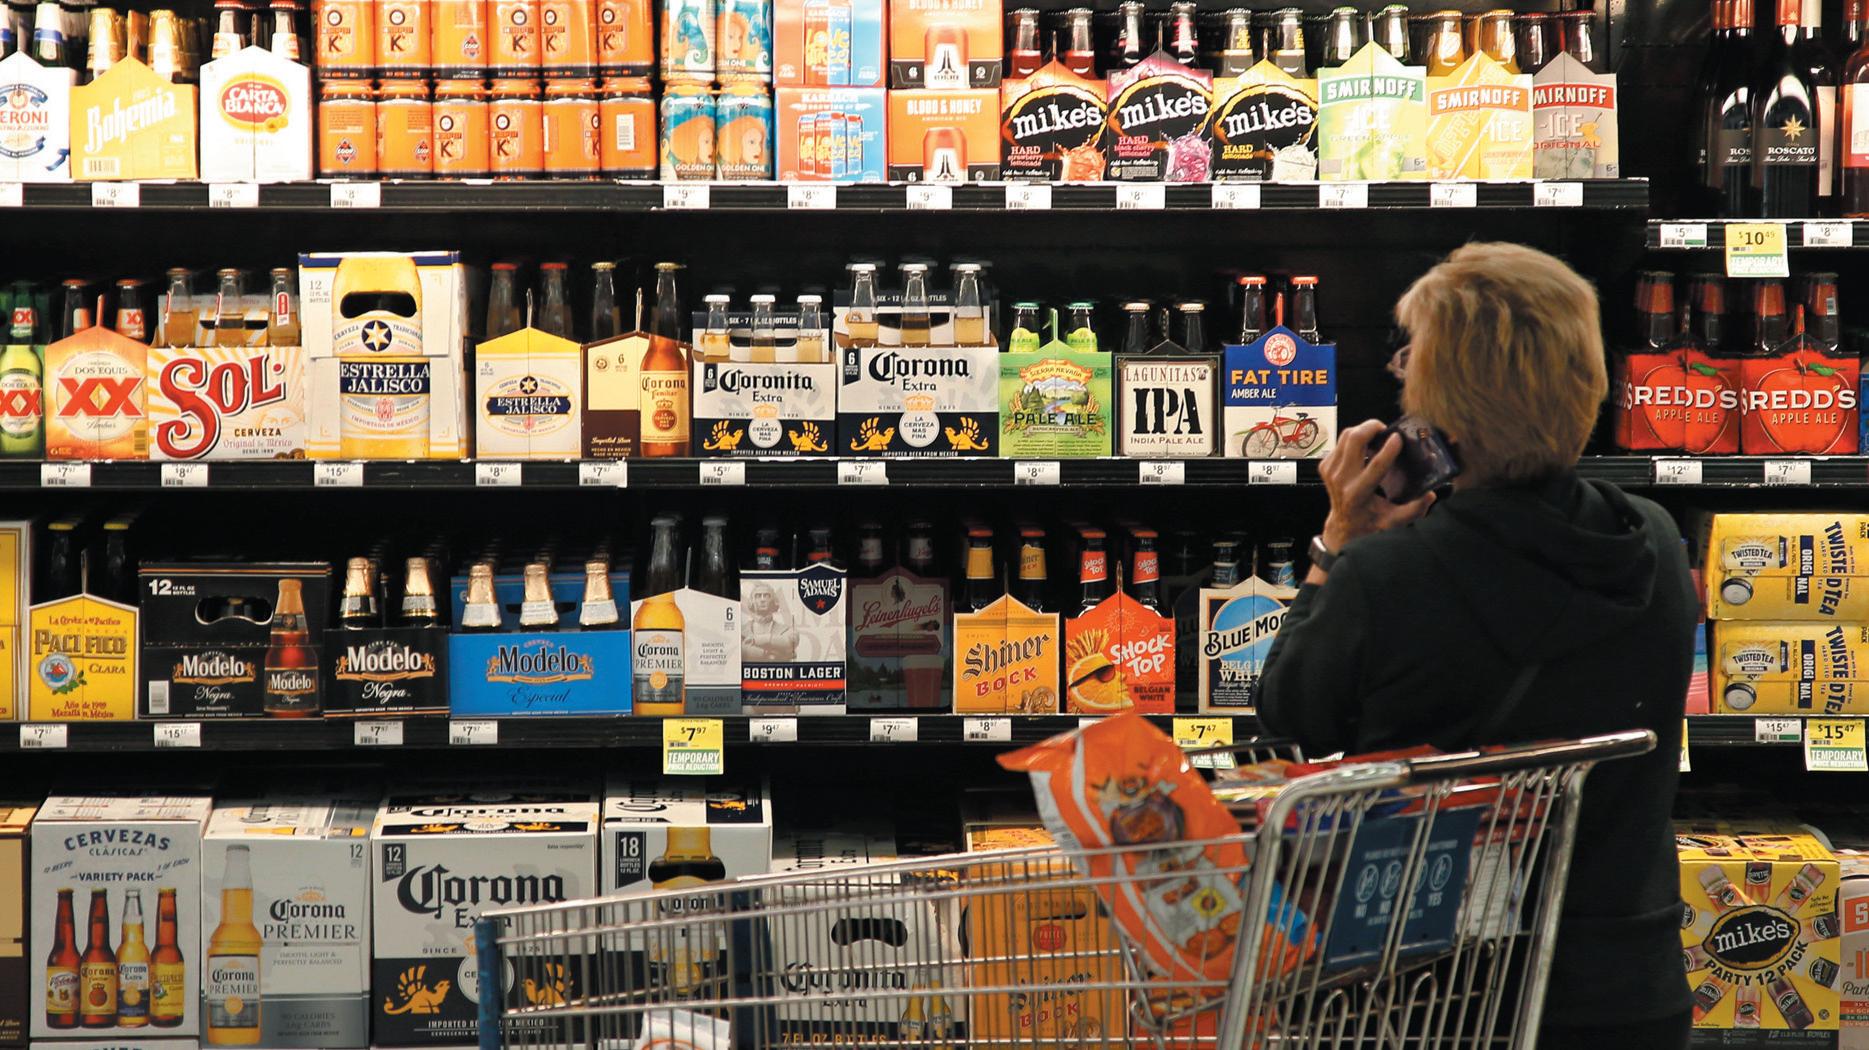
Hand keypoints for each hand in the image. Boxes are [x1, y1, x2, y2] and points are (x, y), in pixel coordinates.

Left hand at [1318, 419, 1436, 552]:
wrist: (1343, 526)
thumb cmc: (1370, 522)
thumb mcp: (1394, 521)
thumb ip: (1414, 510)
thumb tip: (1431, 495)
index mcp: (1358, 494)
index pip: (1375, 465)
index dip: (1388, 449)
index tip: (1398, 438)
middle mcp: (1342, 480)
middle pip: (1355, 440)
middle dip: (1372, 428)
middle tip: (1385, 430)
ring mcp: (1331, 472)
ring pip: (1346, 436)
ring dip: (1363, 430)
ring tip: (1377, 435)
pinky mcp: (1325, 466)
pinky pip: (1341, 442)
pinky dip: (1354, 439)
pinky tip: (1365, 445)